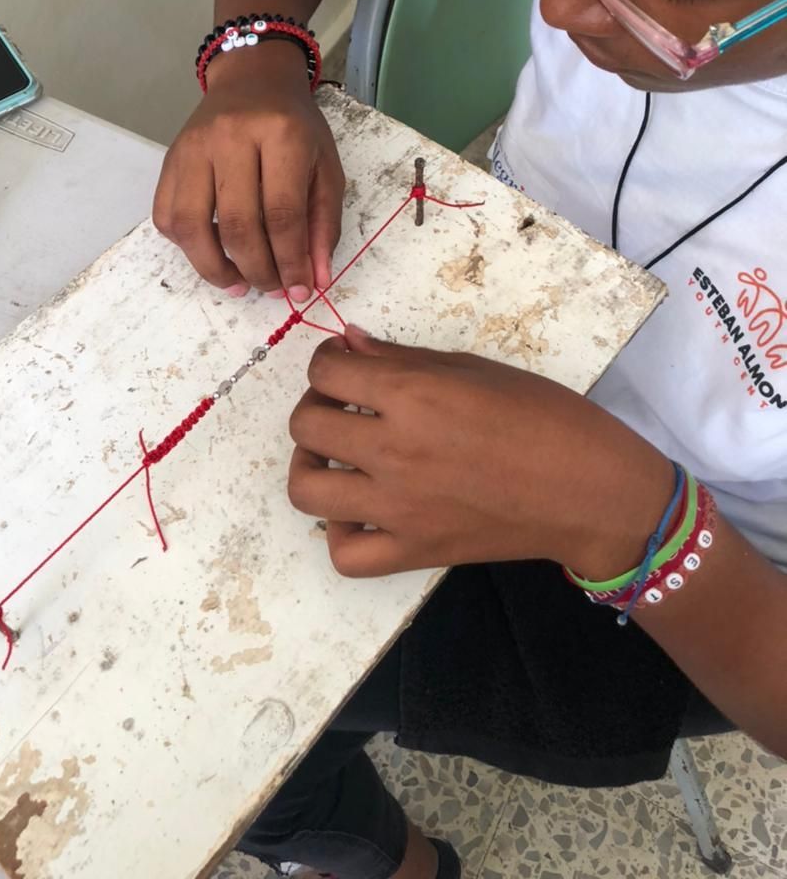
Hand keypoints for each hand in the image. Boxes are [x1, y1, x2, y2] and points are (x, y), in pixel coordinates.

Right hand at [153, 43, 344, 299]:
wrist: (253, 79)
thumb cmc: (296, 126)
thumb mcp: (325, 166)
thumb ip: (323, 224)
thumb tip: (314, 280)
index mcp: (281, 135)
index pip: (283, 214)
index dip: (291, 261)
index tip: (298, 290)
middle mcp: (231, 138)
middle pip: (238, 224)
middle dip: (257, 271)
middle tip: (270, 288)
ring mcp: (193, 147)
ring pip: (191, 225)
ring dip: (214, 268)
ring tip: (237, 284)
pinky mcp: (169, 159)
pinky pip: (167, 215)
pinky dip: (186, 246)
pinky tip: (210, 253)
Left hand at [288, 326, 674, 577]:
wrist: (589, 490)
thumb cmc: (544, 415)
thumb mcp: (474, 368)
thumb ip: (403, 357)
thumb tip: (349, 342)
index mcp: (413, 395)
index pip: (327, 371)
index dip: (329, 362)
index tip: (347, 366)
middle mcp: (395, 449)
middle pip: (307, 425)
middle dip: (316, 406)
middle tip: (344, 405)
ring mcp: (398, 508)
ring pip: (307, 489)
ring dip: (311, 465)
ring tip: (339, 455)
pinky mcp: (413, 552)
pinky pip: (344, 553)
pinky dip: (340, 531)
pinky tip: (360, 509)